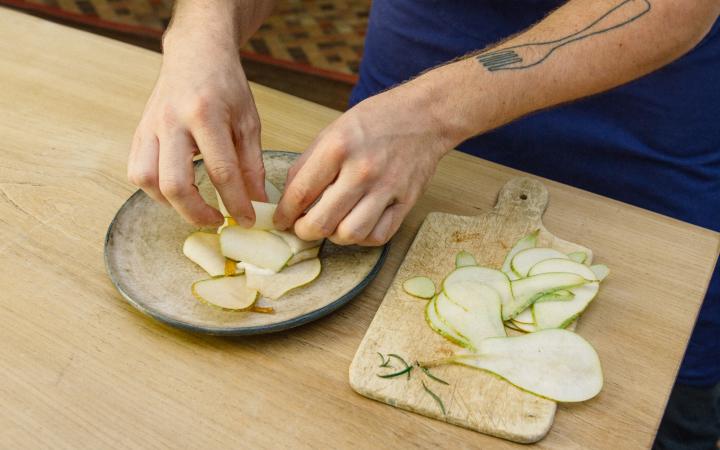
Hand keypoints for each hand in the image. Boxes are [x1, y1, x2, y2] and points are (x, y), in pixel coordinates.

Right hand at [127, 35, 264, 227]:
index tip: (248, 220)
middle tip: (218, 219)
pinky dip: (155, 190)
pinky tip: (177, 191)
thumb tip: (258, 203)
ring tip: (196, 206)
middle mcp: (172, 121)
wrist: (196, 53)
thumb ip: (252, 165)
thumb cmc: (226, 86)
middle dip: (197, 213)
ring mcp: (150, 126)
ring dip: (171, 203)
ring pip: (147, 180)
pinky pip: (137, 170)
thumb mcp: (248, 122)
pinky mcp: (139, 131)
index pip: (221, 171)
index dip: (236, 203)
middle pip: (175, 184)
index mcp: (206, 115)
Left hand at [274, 81, 452, 245]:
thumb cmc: (375, 121)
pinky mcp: (407, 201)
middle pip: (322, 222)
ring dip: (334, 236)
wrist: (424, 115)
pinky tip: (357, 224)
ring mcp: (387, 188)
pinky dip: (363, 237)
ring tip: (331, 225)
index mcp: (338, 147)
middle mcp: (362, 170)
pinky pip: (378, 235)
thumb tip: (288, 199)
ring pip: (350, 234)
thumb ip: (307, 164)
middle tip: (303, 227)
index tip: (281, 220)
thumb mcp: (332, 131)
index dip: (285, 214)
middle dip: (304, 231)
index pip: (300, 193)